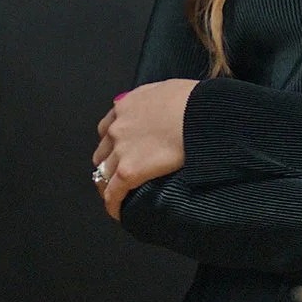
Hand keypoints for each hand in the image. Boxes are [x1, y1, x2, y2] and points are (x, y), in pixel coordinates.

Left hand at [95, 79, 196, 219]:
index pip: (108, 128)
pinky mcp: (128, 170)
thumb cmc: (192, 101)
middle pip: (102, 152)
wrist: (199, 114)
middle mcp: (117, 127)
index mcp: (126, 106)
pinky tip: (119, 212)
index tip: (119, 151)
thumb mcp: (169, 89)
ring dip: (109, 185)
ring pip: (104, 174)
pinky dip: (113, 203)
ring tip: (119, 196)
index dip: (112, 142)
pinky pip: (113, 192)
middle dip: (108, 163)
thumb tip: (161, 104)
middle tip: (118, 175)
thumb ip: (155, 98)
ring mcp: (120, 150)